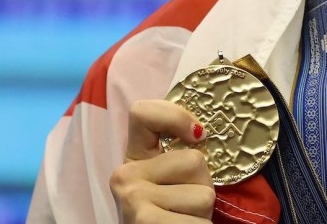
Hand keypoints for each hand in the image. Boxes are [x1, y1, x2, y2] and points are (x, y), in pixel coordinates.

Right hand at [111, 99, 215, 222]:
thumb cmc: (170, 218)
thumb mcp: (172, 183)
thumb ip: (179, 157)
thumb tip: (200, 133)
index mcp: (131, 159)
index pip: (142, 113)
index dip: (176, 115)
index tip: (197, 135)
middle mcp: (123, 175)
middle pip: (194, 160)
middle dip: (202, 186)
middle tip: (184, 208)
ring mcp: (132, 198)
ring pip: (203, 192)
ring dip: (202, 213)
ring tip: (181, 222)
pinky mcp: (145, 220)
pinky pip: (200, 220)